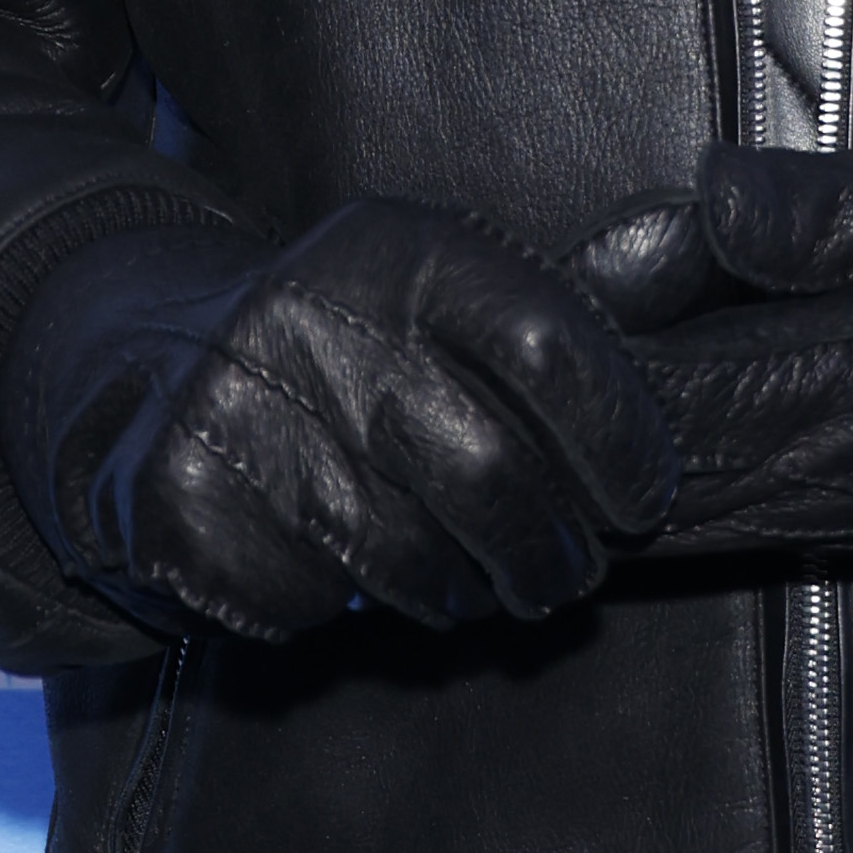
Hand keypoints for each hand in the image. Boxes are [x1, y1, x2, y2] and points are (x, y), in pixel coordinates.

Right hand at [0, 199, 676, 640]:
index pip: (548, 345)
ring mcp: (230, 405)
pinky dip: (333, 612)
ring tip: (459, 581)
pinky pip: (303, 605)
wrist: (147, 365)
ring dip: (455, 594)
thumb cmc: (352, 344)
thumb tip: (705, 240)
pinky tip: (331, 570)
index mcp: (399, 248)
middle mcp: (308, 312)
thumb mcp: (447, 288)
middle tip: (559, 579)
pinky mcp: (173, 499)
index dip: (617, 438)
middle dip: (549, 554)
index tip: (640, 500)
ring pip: (405, 558)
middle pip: (488, 472)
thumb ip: (576, 293)